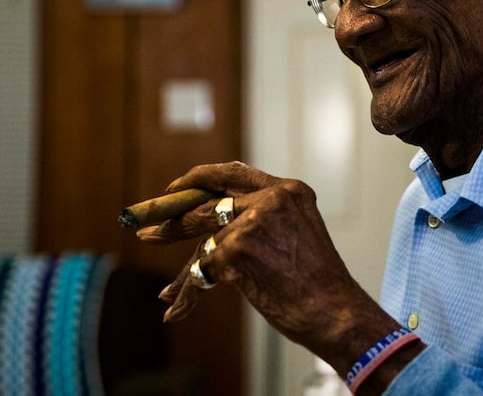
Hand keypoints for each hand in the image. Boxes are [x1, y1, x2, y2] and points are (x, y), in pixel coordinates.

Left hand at [137, 161, 403, 373]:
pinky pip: (201, 270)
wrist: (333, 310)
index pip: (236, 172)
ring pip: (202, 238)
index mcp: (289, 190)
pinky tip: (179, 307)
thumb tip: (214, 231)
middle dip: (174, 217)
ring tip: (163, 282)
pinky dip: (189, 292)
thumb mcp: (297, 235)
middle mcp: (271, 199)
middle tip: (148, 228)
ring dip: (179, 262)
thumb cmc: (317, 284)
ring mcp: (252, 221)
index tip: (177, 186)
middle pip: (210, 201)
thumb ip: (264, 221)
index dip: (201, 178)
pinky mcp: (236, 249)